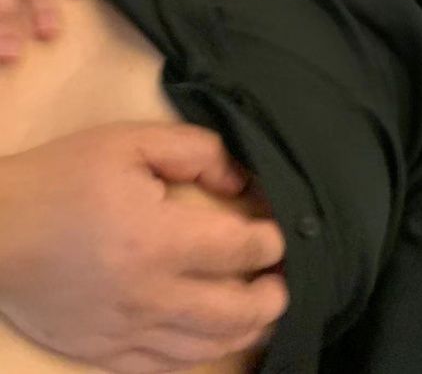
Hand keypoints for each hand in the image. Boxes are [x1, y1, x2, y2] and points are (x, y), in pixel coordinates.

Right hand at [0, 121, 288, 372]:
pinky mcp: (104, 354)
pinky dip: (202, 355)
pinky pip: (167, 368)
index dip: (271, 242)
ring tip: (262, 311)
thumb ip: (195, 152)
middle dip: (272, 297)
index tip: (279, 233)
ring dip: (246, 332)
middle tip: (283, 279)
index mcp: (158, 240)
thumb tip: (240, 181)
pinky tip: (213, 339)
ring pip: (206, 349)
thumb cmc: (64, 179)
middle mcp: (149, 297)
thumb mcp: (130, 143)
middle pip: (235, 314)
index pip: (240, 250)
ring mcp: (126, 334)